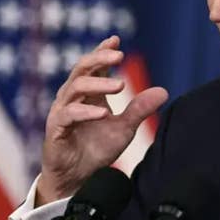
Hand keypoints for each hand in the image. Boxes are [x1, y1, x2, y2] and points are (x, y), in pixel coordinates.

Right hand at [36, 35, 167, 205]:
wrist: (78, 179)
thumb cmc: (97, 149)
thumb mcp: (124, 128)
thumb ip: (139, 109)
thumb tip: (164, 91)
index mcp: (88, 94)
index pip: (93, 66)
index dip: (102, 52)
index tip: (115, 40)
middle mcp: (72, 98)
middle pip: (81, 69)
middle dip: (99, 59)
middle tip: (118, 56)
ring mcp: (62, 112)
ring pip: (74, 88)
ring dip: (98, 85)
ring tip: (121, 85)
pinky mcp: (56, 130)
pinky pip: (68, 115)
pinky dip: (85, 112)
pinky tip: (103, 113)